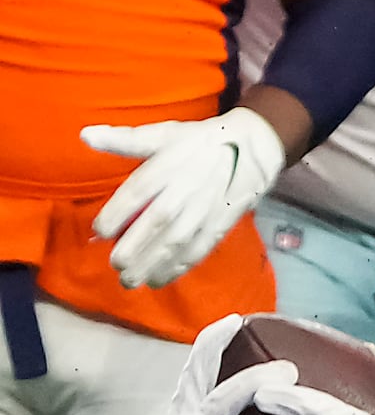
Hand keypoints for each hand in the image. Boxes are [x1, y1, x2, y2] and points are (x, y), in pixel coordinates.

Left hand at [80, 110, 285, 288]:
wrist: (249, 153)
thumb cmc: (198, 143)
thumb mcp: (162, 134)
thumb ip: (124, 139)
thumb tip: (84, 135)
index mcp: (166, 168)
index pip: (137, 192)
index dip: (117, 213)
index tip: (99, 230)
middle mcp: (184, 192)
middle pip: (157, 223)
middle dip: (135, 247)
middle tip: (116, 265)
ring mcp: (203, 212)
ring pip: (176, 242)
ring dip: (153, 264)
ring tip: (132, 281)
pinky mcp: (218, 227)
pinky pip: (198, 251)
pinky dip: (178, 268)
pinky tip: (160, 280)